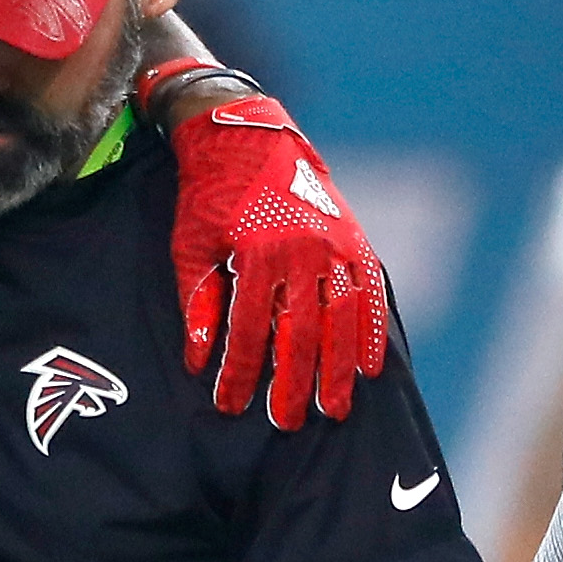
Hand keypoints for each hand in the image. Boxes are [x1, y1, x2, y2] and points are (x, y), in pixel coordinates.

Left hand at [171, 97, 390, 428]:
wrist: (247, 138)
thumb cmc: (210, 197)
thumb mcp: (191, 248)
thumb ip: (198, 304)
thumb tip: (199, 362)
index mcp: (257, 257)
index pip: (249, 333)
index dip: (239, 374)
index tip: (231, 406)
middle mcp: (302, 253)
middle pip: (300, 334)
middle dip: (294, 385)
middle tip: (290, 423)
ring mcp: (334, 245)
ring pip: (341, 319)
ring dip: (338, 368)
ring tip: (336, 408)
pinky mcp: (352, 237)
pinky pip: (369, 292)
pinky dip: (371, 331)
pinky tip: (371, 365)